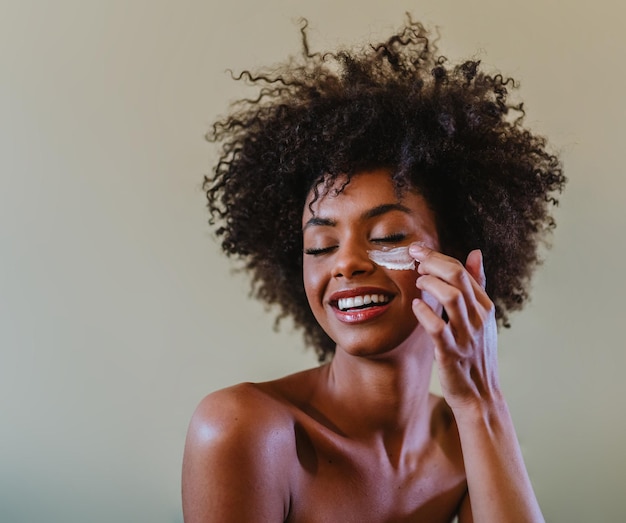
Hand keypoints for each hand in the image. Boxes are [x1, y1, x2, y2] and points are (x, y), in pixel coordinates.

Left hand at [409, 244, 500, 411]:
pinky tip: (416, 306)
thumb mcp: (482, 317)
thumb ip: (477, 285)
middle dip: (433, 261)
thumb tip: (476, 252)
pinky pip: (438, 329)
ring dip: (430, 284)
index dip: (438, 257)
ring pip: (451, 298)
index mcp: (485, 307)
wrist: (480, 395)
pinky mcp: (451, 354)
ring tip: (417, 281)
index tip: (418, 250)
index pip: (463, 270)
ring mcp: (466, 336)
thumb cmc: (476, 353)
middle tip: (414, 257)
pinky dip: (425, 314)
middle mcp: (479, 318)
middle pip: (458, 277)